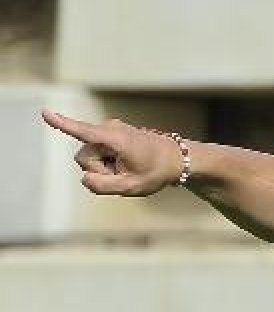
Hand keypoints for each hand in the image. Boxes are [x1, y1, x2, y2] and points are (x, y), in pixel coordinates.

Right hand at [41, 109, 183, 195]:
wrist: (176, 158)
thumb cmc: (156, 172)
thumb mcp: (132, 186)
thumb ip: (103, 186)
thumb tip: (84, 178)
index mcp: (115, 139)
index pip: (84, 132)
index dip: (63, 124)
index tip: (45, 112)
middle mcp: (109, 129)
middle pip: (84, 157)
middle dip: (98, 170)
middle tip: (124, 173)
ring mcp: (109, 129)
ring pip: (89, 156)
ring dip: (104, 167)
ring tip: (126, 167)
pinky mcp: (109, 133)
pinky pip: (97, 152)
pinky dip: (108, 162)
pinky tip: (123, 162)